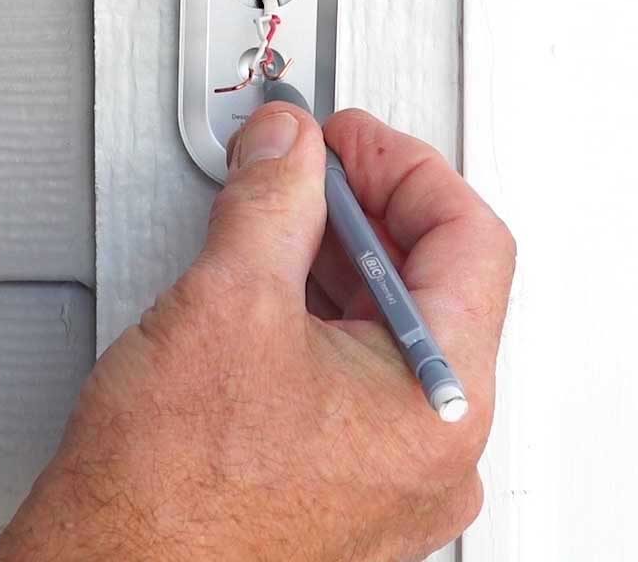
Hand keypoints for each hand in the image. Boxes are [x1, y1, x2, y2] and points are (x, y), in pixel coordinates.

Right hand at [0, 103, 514, 561]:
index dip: (406, 167)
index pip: (470, 239)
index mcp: (440, 403)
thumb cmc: (167, 498)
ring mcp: (392, 474)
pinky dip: (323, 312)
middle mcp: (434, 449)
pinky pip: (359, 373)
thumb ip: (272, 197)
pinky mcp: (346, 483)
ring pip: (392, 327)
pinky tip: (273, 283)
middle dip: (366, 206)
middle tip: (310, 163)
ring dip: (339, 257)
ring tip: (280, 215)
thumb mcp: (228, 301)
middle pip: (434, 282)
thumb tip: (288, 145)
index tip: (349, 140)